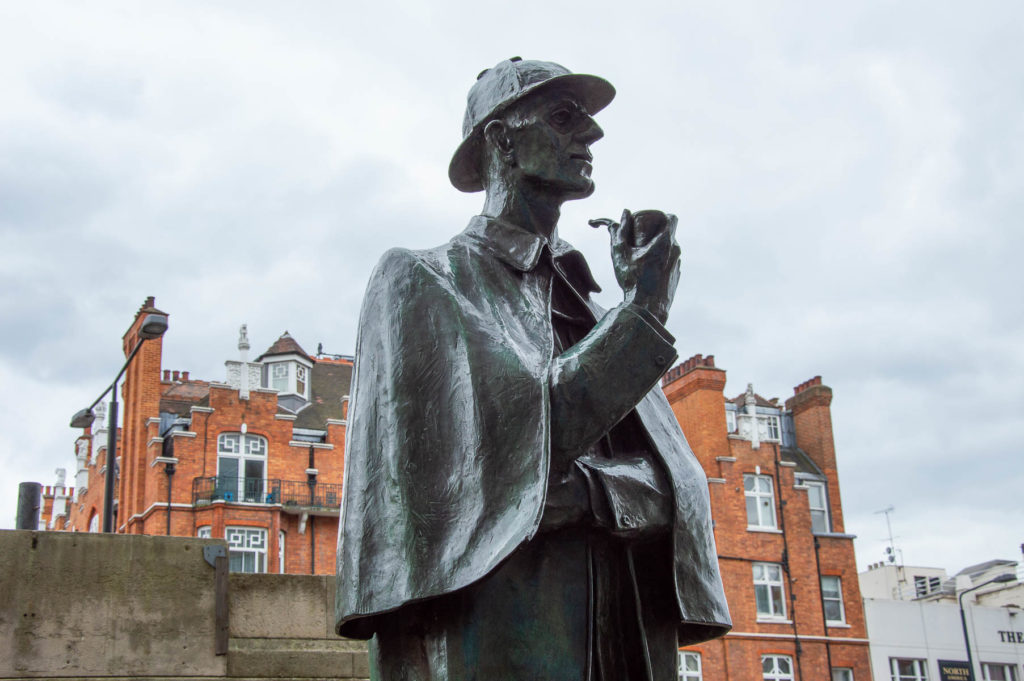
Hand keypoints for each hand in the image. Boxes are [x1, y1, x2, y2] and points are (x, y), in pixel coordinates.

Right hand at [590, 209, 680, 324]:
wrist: (647, 309)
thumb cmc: (633, 281)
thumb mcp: (620, 254)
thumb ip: (620, 231)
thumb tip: (625, 213)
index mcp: (666, 242)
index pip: (672, 217)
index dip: (660, 215)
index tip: (648, 220)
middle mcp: (676, 250)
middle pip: (669, 232)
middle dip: (655, 232)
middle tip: (639, 239)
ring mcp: (678, 264)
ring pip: (669, 248)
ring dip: (657, 247)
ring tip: (641, 256)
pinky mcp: (676, 275)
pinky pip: (670, 261)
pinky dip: (660, 260)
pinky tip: (647, 270)